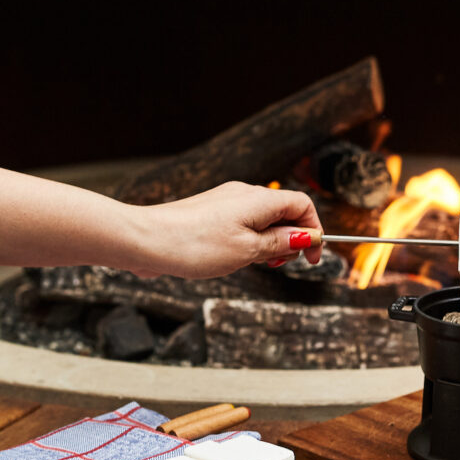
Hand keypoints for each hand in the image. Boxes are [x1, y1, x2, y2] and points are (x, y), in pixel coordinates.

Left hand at [127, 181, 322, 278]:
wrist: (146, 241)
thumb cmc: (195, 245)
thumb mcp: (247, 251)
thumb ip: (279, 242)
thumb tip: (306, 237)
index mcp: (259, 199)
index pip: (302, 205)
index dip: (314, 230)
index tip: (313, 257)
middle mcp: (244, 194)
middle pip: (284, 211)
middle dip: (291, 238)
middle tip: (281, 265)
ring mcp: (225, 202)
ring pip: (262, 219)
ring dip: (270, 242)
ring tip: (257, 264)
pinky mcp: (210, 213)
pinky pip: (243, 223)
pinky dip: (250, 240)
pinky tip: (236, 258)